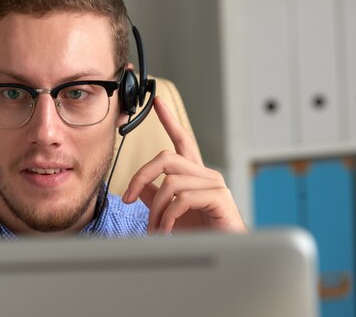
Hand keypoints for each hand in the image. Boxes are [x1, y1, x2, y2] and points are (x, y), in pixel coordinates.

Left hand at [122, 96, 246, 233]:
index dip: (168, 120)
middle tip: (128, 199)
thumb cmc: (201, 234)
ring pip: (170, 182)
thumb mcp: (171, 213)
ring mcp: (214, 184)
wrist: (227, 252)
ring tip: (155, 228)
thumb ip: (156, 197)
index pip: (182, 140)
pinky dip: (168, 216)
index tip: (157, 102)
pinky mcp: (219, 198)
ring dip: (156, 209)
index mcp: (194, 175)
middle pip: (166, 158)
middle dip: (141, 177)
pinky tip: (167, 228)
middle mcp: (206, 174)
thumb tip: (140, 186)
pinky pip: (183, 198)